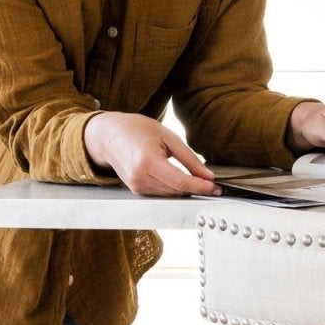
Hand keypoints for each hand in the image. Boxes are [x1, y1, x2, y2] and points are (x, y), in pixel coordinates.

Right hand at [83, 112, 219, 196]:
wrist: (108, 136)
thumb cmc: (135, 130)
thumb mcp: (167, 136)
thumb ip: (189, 158)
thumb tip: (207, 175)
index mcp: (148, 162)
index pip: (180, 181)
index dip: (200, 186)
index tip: (215, 187)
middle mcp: (140, 178)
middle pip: (177, 190)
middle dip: (197, 188)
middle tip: (213, 184)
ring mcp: (137, 187)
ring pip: (171, 194)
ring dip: (186, 189)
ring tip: (199, 181)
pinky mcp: (137, 191)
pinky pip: (162, 193)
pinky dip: (174, 188)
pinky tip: (180, 180)